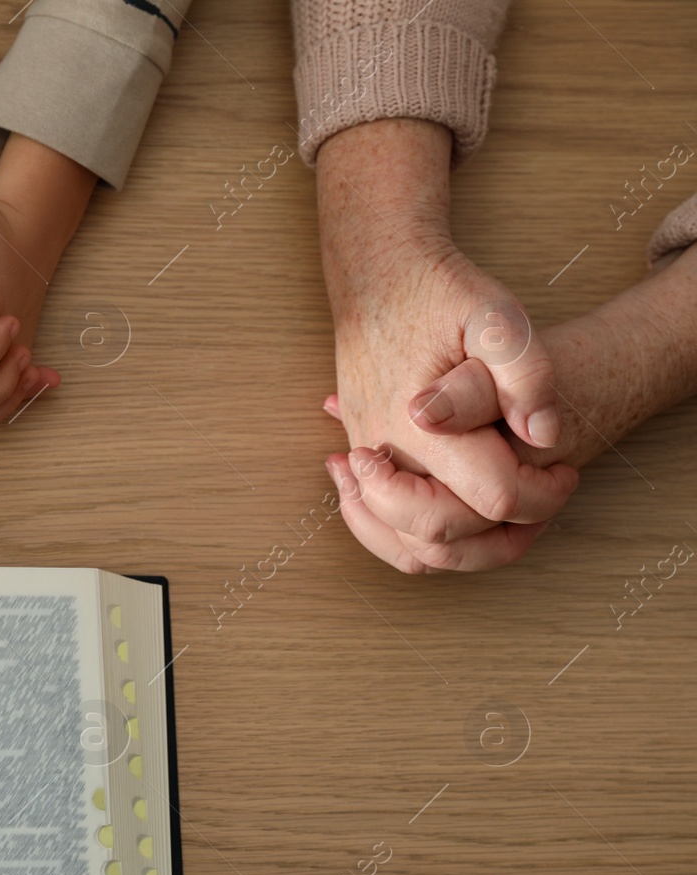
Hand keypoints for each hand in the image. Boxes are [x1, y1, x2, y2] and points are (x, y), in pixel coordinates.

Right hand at [329, 238, 696, 568]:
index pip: (492, 498)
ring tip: (497, 524)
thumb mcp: (496, 313)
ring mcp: (365, 456)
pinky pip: (377, 524)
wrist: (372, 274)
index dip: (543, 495)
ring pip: (402, 545)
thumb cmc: (437, 291)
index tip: (564, 467)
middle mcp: (385, 449)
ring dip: (457, 551)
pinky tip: (450, 516)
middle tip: (540, 496)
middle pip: (440, 538)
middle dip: (503, 534)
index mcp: (423, 424)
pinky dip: (410, 538)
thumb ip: (525, 372)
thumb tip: (543, 435)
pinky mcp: (358, 452)